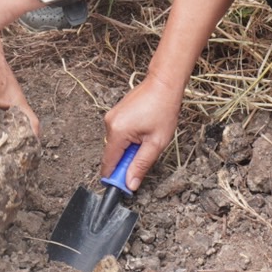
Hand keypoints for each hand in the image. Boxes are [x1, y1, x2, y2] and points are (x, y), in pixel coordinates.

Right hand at [101, 74, 184, 192]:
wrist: (163, 84)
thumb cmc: (163, 109)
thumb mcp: (156, 143)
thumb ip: (141, 165)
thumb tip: (130, 184)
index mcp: (117, 132)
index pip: (108, 163)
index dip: (114, 178)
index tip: (124, 187)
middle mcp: (109, 124)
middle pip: (112, 155)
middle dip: (125, 162)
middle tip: (144, 158)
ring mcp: (111, 117)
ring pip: (116, 145)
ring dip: (128, 150)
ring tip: (147, 139)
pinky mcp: (115, 114)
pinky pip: (118, 134)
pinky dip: (128, 140)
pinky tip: (143, 131)